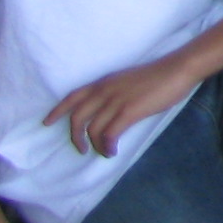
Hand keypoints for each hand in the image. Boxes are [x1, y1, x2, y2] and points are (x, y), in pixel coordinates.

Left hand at [43, 53, 195, 157]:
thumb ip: (114, 93)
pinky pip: (108, 135)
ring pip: (92, 129)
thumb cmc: (157, 76)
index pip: (72, 97)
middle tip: (80, 148)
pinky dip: (107, 147)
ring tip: (104, 152)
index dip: (57, 111)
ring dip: (94, 145)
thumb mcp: (127, 81)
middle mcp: (104, 91)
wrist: (176, 70)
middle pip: (77, 117)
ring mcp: (115, 101)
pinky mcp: (128, 112)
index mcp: (103, 83)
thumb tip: (108, 111)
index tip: (46, 122)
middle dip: (75, 136)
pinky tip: (113, 151)